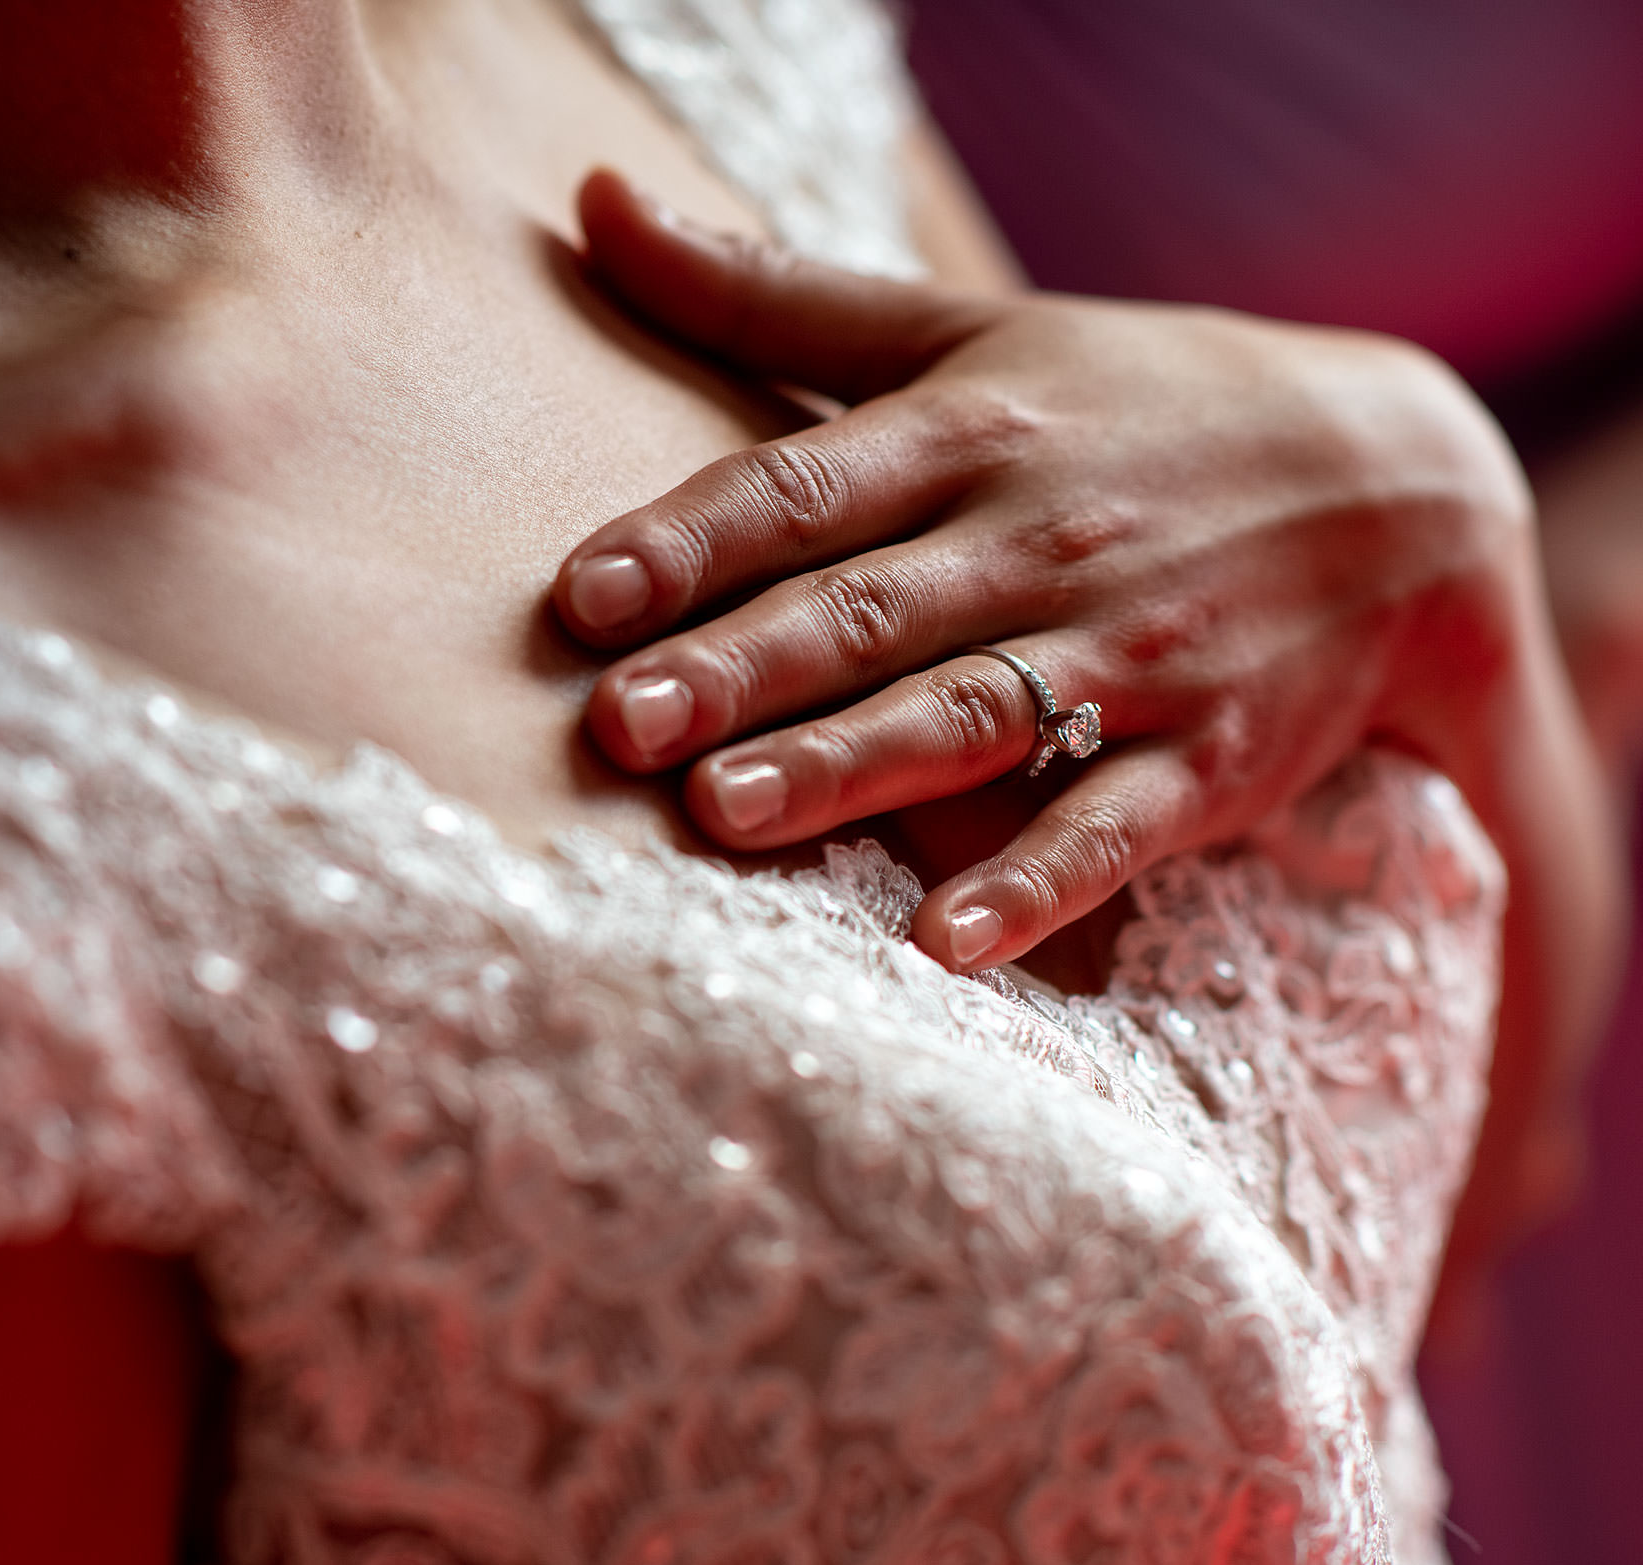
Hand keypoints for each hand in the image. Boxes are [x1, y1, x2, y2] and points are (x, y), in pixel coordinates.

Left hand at [555, 170, 1625, 1324]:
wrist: (1406, 484)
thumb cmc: (1135, 405)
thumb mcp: (966, 331)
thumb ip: (769, 294)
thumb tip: (597, 200)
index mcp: (965, 432)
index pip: (803, 486)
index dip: (688, 540)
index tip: (581, 595)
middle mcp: (1033, 542)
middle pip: (864, 611)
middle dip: (737, 668)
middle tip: (615, 725)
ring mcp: (1125, 653)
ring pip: (966, 714)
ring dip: (847, 769)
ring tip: (725, 814)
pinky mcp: (1203, 759)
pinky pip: (1112, 827)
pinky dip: (1037, 884)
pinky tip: (947, 942)